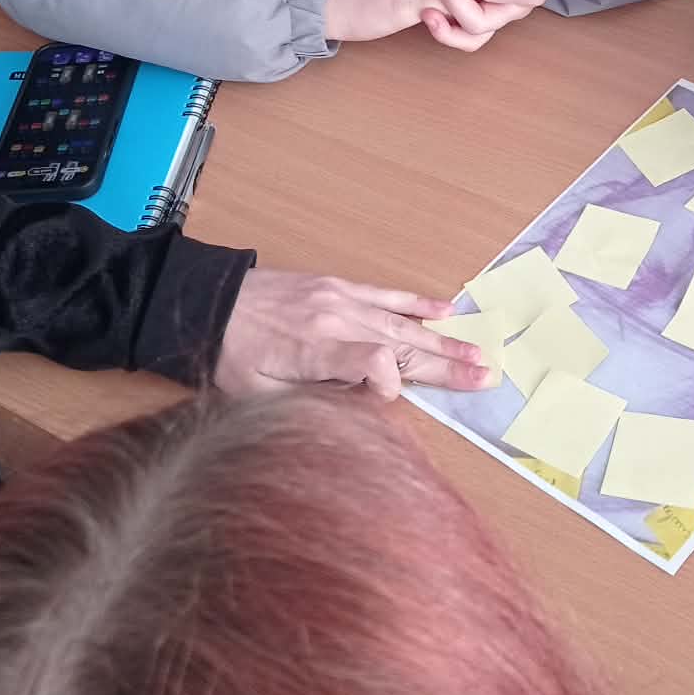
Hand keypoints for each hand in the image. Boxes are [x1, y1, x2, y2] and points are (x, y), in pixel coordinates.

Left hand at [212, 270, 495, 398]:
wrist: (206, 298)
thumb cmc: (228, 353)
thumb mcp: (256, 393)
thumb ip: (307, 401)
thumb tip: (357, 408)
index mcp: (314, 349)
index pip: (373, 365)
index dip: (389, 388)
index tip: (385, 404)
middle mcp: (337, 320)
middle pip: (402, 345)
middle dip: (446, 364)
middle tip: (487, 376)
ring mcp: (342, 299)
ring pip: (403, 323)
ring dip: (444, 340)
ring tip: (480, 353)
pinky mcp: (339, 287)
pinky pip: (387, 296)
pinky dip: (418, 303)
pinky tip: (446, 311)